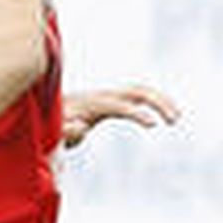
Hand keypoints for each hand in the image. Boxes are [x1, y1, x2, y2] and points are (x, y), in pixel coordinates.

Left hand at [61, 84, 179, 148]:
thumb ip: (66, 130)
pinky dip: (153, 104)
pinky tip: (163, 117)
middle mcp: (103, 96)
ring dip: (161, 101)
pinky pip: (137, 99)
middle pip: (137, 91)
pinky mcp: (111, 102)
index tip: (153, 124)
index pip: (120, 106)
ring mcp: (109, 97)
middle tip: (175, 119)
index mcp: (91, 104)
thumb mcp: (55, 132)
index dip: (136, 113)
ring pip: (141, 92)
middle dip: (158, 102)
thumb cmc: (51, 125)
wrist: (46, 111)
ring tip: (176, 118)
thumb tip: (81, 126)